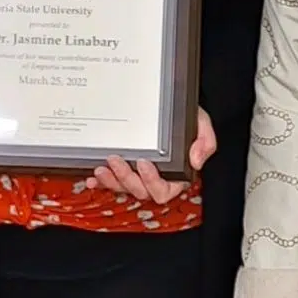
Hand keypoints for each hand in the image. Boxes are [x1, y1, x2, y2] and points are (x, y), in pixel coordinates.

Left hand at [85, 106, 216, 204]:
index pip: (164, 190)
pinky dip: (100, 182)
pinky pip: (111, 182)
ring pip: (123, 188)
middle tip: (116, 159)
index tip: (144, 163)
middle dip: (126, 179)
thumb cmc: (187, 118)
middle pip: (140, 192)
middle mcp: (156, 178)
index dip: (152, 182)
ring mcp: (138, 176)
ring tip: (101, 168)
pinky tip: (92, 177)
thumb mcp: (201, 124)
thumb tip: (196, 162)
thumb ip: (205, 142)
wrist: (171, 105)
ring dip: (111, 182)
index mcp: (176, 175)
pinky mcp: (124, 170)